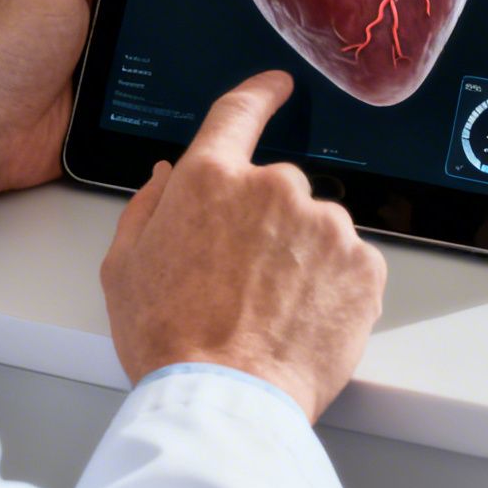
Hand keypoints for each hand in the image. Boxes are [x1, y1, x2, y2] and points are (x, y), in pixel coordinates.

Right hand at [100, 72, 386, 421]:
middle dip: (265, 225)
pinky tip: (301, 318)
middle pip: (277, 189)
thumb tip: (167, 179)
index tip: (275, 87)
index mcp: (211, 179)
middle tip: (241, 281)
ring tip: (270, 310)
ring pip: (316, 228)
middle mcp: (274, 187)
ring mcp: (325, 224)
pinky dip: (332, 285)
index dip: (259, 95)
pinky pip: (350, 263)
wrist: (227, 400)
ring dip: (300, 256)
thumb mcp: (125, 268)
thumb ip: (147, 208)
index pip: (238, 113)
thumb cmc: (171, 341)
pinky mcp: (363, 264)